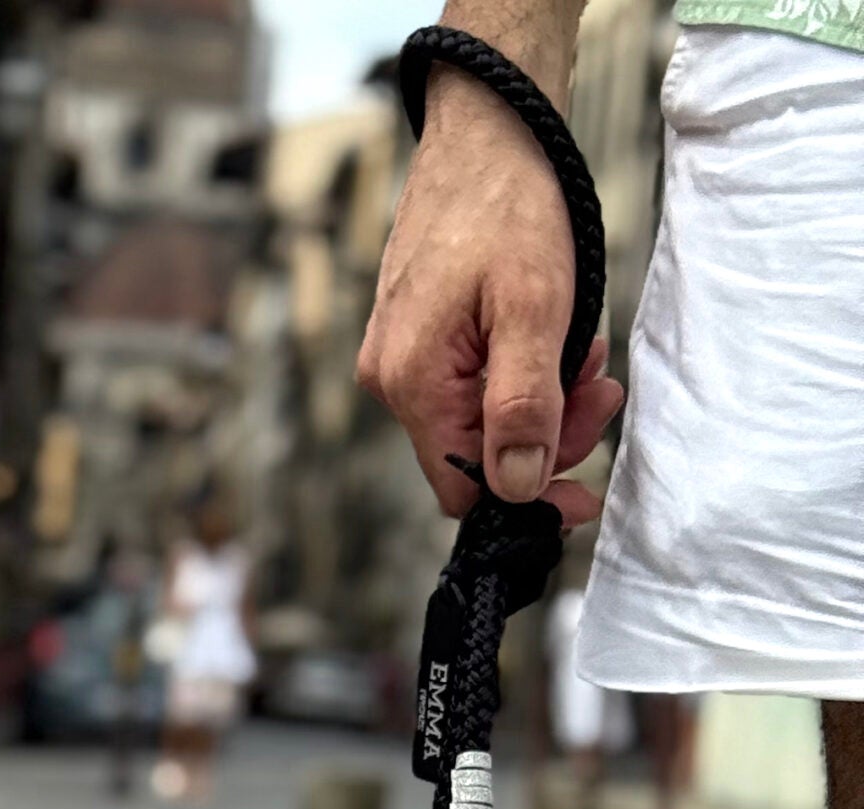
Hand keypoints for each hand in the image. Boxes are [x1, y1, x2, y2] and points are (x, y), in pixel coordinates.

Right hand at [356, 68, 623, 521]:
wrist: (484, 132)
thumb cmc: (508, 207)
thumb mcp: (536, 309)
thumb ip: (523, 405)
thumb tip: (516, 488)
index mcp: (413, 383)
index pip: (463, 485)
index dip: (525, 493)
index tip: (583, 484)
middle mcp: (391, 381)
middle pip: (471, 456)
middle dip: (544, 435)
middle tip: (599, 390)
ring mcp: (397, 359)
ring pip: (474, 419)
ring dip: (538, 400)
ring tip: (582, 350)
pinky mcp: (412, 338)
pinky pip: (466, 385)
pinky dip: (516, 373)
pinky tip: (548, 336)